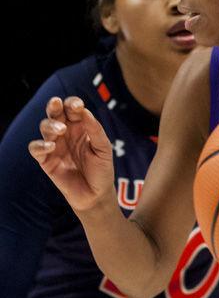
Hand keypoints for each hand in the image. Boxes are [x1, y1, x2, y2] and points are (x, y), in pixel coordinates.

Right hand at [28, 97, 114, 211]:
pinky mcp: (46, 160)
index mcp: (81, 127)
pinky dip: (40, 145)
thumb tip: (85, 112)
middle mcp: (66, 133)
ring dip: (50, 125)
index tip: (78, 105)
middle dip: (55, 106)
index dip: (73, 104)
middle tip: (57, 103)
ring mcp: (55, 146)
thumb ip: (95, 130)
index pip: (73, 110)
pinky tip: (51, 146)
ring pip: (45, 127)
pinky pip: (36, 148)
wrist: (96, 194)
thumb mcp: (104, 149)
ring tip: (61, 130)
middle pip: (55, 114)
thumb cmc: (102, 169)